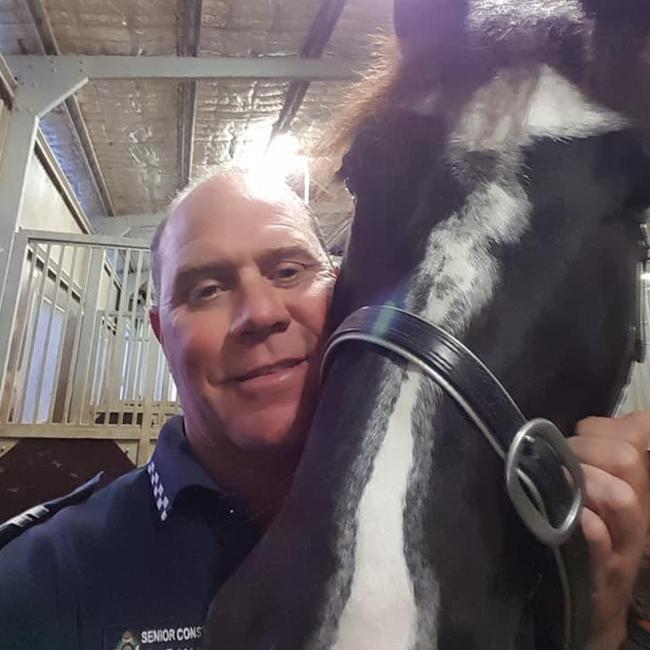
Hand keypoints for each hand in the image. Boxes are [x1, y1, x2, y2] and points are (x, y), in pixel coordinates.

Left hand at [569, 413, 649, 648]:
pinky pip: (598, 538)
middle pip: (627, 461)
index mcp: (637, 484)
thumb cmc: (594, 535)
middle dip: (588, 449)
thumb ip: (600, 455)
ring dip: (586, 482)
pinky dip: (587, 523)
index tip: (580, 433)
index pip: (638, 433)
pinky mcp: (602, 569)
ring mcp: (623, 541)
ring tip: (562, 484)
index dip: (605, 425)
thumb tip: (586, 422)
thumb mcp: (602, 491)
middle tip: (563, 460)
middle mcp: (638, 509)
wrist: (594, 602)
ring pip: (621, 497)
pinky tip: (575, 518)